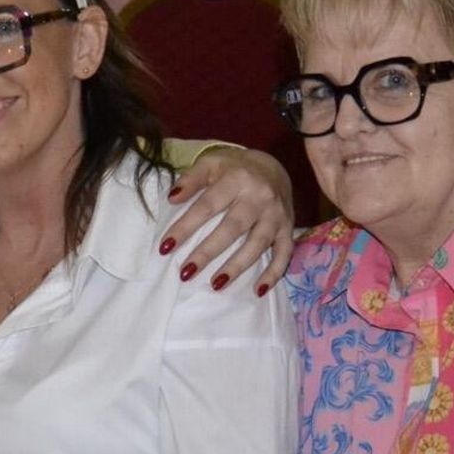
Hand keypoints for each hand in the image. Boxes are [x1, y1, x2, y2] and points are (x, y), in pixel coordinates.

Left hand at [162, 147, 293, 292]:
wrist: (274, 165)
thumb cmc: (235, 168)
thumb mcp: (211, 163)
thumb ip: (191, 179)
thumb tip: (172, 198)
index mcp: (237, 179)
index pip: (207, 206)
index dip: (186, 226)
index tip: (166, 247)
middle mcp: (259, 197)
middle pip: (232, 227)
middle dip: (208, 252)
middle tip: (186, 272)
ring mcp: (276, 214)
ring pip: (258, 243)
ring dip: (237, 266)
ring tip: (215, 284)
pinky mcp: (288, 228)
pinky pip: (285, 253)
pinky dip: (274, 273)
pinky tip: (258, 291)